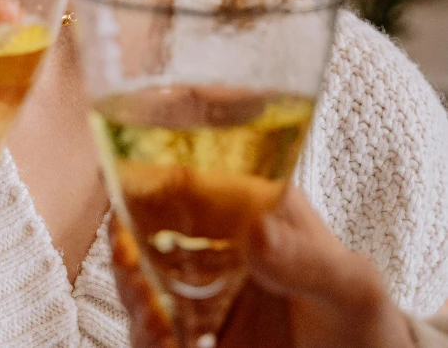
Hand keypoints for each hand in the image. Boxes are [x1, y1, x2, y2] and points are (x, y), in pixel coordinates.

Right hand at [110, 186, 416, 347]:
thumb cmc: (364, 320)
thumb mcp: (351, 287)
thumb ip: (310, 262)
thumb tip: (258, 233)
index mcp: (252, 207)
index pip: (195, 166)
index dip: (154, 158)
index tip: (127, 165)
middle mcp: (216, 241)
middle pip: (151, 217)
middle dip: (126, 224)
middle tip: (124, 247)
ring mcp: (200, 286)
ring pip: (142, 270)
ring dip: (130, 279)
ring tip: (143, 299)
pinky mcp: (191, 329)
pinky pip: (152, 325)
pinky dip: (144, 328)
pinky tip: (158, 335)